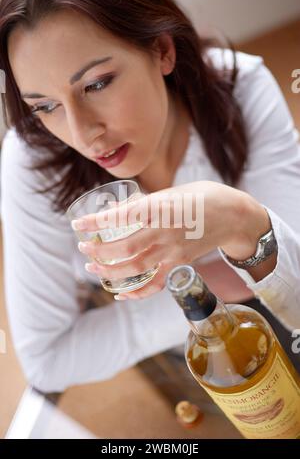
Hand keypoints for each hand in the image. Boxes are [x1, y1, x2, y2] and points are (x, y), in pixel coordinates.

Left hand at [72, 181, 252, 299]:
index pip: (122, 217)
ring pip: (137, 267)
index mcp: (162, 208)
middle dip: (99, 251)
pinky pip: (156, 284)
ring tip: (92, 268)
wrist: (234, 216)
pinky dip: (138, 293)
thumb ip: (144, 202)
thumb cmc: (202, 197)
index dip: (97, 223)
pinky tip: (121, 293)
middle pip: (126, 248)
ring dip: (111, 271)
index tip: (78, 225)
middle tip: (83, 248)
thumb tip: (115, 210)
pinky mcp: (180, 264)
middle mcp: (166, 231)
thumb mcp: (172, 192)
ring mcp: (173, 251)